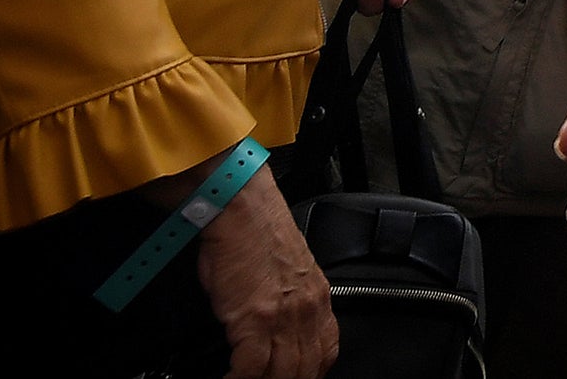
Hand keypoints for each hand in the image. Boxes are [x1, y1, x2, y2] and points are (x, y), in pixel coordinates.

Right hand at [192, 170, 338, 378]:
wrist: (240, 205)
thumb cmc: (254, 230)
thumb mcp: (287, 267)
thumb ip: (289, 298)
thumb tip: (274, 324)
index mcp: (317, 297)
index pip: (326, 352)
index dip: (310, 374)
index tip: (296, 378)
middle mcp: (306, 310)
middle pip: (305, 371)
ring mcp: (283, 318)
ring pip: (281, 376)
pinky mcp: (255, 320)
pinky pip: (250, 371)